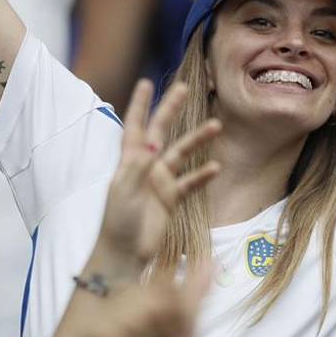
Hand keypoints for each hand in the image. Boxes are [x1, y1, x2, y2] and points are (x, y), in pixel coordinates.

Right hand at [84, 263, 209, 336]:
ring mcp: (103, 313)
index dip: (174, 311)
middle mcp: (119, 295)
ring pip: (140, 316)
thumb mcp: (183, 326)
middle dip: (164, 327)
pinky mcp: (92, 334)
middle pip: (156, 298)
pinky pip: (122, 336)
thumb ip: (194, 293)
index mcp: (142, 290)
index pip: (167, 284)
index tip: (166, 329)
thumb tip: (212, 259)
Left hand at [96, 81, 220, 272]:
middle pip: (160, 131)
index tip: (146, 82)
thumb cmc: (118, 222)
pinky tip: (216, 166)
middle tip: (184, 87)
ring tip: (217, 126)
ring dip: (197, 140)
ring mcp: (159, 181)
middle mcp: (145, 166)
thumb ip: (138, 168)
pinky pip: (190, 182)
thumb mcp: (123, 192)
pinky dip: (202, 174)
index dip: (140, 105)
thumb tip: (152, 144)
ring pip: (181, 154)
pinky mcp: (170, 198)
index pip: (135, 126)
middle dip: (171, 109)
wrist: (124, 253)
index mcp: (129, 161)